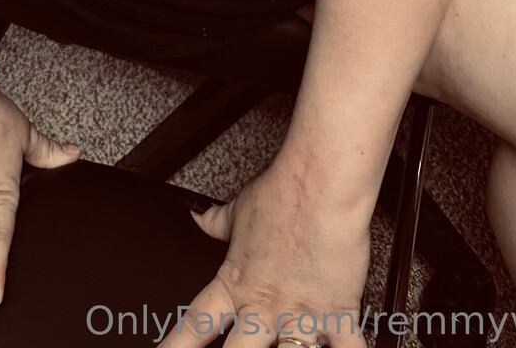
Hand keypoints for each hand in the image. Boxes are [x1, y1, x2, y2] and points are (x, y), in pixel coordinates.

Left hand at [163, 159, 370, 346]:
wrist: (319, 184)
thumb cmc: (282, 194)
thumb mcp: (239, 210)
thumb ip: (216, 222)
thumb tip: (198, 217)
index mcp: (237, 284)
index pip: (196, 324)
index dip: (176, 346)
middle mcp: (266, 308)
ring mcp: (301, 316)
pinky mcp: (338, 315)